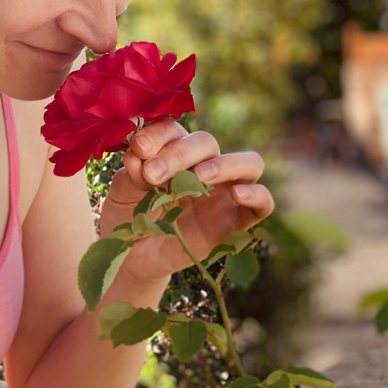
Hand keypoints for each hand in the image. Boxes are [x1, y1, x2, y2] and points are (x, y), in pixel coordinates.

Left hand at [99, 119, 272, 286]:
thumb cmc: (129, 216)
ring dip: (224, 165)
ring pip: (248, 163)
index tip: (139, 148)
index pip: (175, 130)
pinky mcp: (235, 221)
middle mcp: (203, 165)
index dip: (158, 134)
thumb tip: (139, 152)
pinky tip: (237, 194)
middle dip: (179, 153)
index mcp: (174, 151)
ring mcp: (224, 192)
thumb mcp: (123, 192)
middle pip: (207, 142)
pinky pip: (263, 203)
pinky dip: (257, 195)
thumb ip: (133, 171)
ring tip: (199, 177)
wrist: (133, 257)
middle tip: (152, 174)